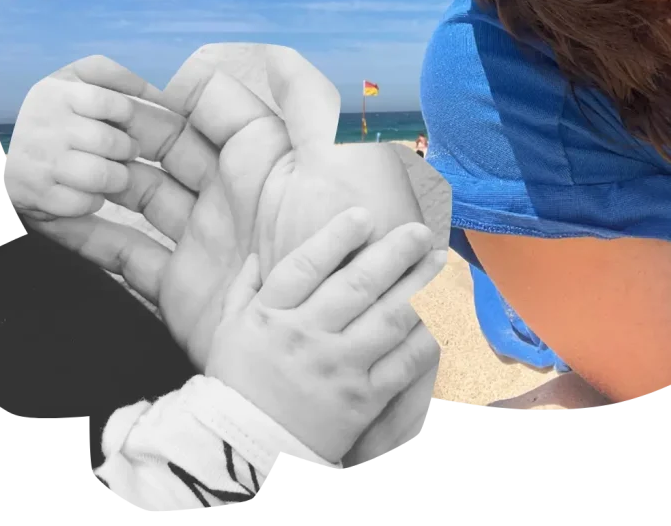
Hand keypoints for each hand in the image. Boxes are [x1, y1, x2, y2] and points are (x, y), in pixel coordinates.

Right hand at [0, 64, 154, 221]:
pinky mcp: (36, 196)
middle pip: (109, 142)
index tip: (124, 121)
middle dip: (126, 149)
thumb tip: (159, 81)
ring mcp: (38, 162)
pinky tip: (84, 191)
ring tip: (110, 173)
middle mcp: (43, 126)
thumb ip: (115, 73)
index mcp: (55, 93)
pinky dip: (91, 201)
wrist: (0, 152)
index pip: (111, 104)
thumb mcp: (76, 78)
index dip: (126, 115)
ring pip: (101, 175)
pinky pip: (83, 203)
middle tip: (123, 151)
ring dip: (115, 178)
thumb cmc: (54, 111)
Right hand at [21, 48, 430, 373]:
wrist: (340, 341)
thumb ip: (308, 98)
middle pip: (166, 144)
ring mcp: (203, 238)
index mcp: (266, 155)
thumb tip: (275, 46)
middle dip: (125, 126)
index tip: (124, 72)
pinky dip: (88, 235)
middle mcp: (231, 192)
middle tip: (80, 113)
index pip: (209, 104)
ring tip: (61, 156)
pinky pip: (124, 254)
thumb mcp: (341, 158)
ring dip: (101, 174)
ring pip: (138, 194)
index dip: (168, 85)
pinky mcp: (181, 288)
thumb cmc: (351, 240)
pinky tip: (54, 213)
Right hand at [207, 207, 443, 463]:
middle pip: (357, 285)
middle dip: (394, 253)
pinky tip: (443, 314)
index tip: (365, 215)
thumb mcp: (226, 331)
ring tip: (439, 262)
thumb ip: (244, 288)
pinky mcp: (362, 400)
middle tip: (419, 231)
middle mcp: (306, 337)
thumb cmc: (236, 386)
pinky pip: (402, 363)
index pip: (306, 266)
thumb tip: (259, 253)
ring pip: (388, 318)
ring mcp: (338, 369)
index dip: (337, 237)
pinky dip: (426, 336)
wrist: (242, 455)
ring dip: (420, 285)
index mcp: (271, 316)